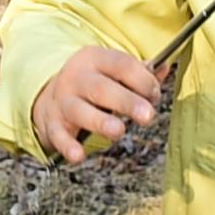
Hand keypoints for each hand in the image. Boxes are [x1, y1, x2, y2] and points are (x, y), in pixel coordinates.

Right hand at [32, 46, 162, 163]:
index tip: (155, 95)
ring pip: (80, 110)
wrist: (51, 94)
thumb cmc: (93, 83)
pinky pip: (58, 135)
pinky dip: (67, 146)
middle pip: (101, 88)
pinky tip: (79, 155)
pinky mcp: (52, 123)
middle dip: (126, 101)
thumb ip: (139, 72)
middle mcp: (76, 77)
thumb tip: (164, 68)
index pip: (121, 65)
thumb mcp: (112, 70)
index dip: (142, 80)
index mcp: (94, 59)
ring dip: (99, 121)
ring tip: (118, 131)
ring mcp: (62, 100)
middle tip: (147, 116)